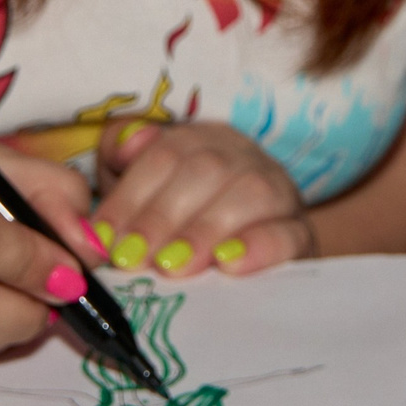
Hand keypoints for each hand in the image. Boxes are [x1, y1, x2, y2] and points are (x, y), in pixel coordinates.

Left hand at [92, 120, 311, 277]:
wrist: (244, 261)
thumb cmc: (178, 225)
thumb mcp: (141, 191)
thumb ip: (123, 161)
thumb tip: (130, 144)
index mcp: (202, 140)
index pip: (165, 154)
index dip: (130, 196)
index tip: (104, 239)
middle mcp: (243, 157)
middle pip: (206, 170)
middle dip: (162, 216)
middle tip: (132, 258)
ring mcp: (279, 193)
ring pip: (251, 194)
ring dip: (205, 231)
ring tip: (173, 266)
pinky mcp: (301, 234)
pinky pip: (290, 232)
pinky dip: (259, 247)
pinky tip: (228, 265)